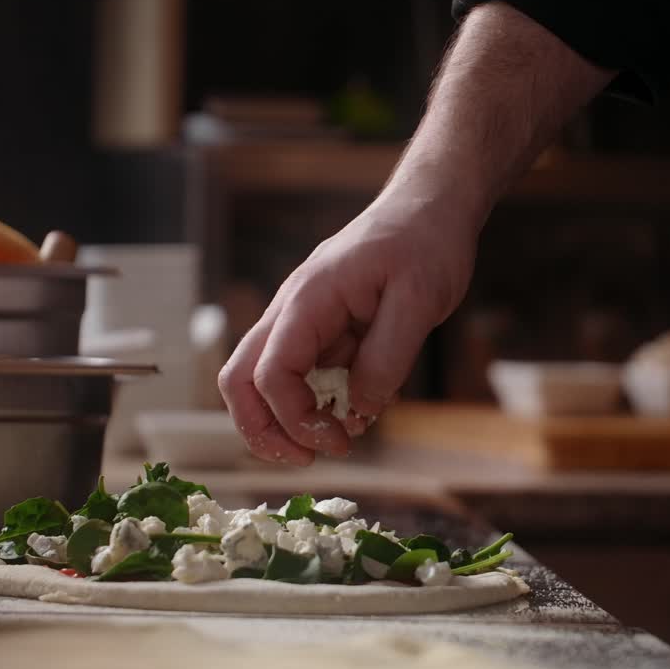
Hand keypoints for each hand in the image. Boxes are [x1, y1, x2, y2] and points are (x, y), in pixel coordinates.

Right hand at [219, 189, 480, 464]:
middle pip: (240, 380)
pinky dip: (317, 403)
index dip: (295, 419)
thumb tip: (358, 412)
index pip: (271, 373)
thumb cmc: (425, 243)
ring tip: (335, 441)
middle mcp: (292, 310)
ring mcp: (302, 320)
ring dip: (286, 421)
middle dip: (263, 430)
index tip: (339, 440)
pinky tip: (357, 411)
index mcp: (308, 300)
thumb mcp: (420, 302)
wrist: (430, 208)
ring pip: (262, 381)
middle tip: (307, 460)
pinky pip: (302, 375)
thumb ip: (387, 359)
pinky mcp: (321, 330)